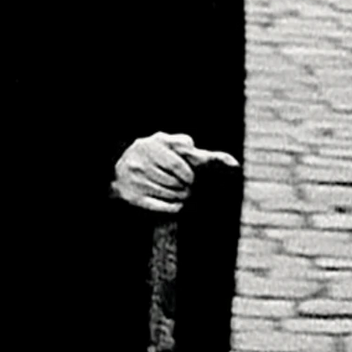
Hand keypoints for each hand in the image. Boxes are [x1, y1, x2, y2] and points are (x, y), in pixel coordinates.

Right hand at [111, 131, 237, 214]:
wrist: (116, 168)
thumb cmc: (155, 154)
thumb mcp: (173, 146)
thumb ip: (200, 153)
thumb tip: (235, 163)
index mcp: (153, 144)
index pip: (179, 166)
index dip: (189, 175)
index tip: (191, 178)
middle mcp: (141, 161)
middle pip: (176, 183)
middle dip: (186, 187)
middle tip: (187, 188)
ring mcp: (136, 180)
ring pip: (171, 195)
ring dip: (181, 198)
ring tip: (181, 194)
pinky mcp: (133, 197)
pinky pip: (162, 207)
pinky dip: (173, 208)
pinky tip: (176, 204)